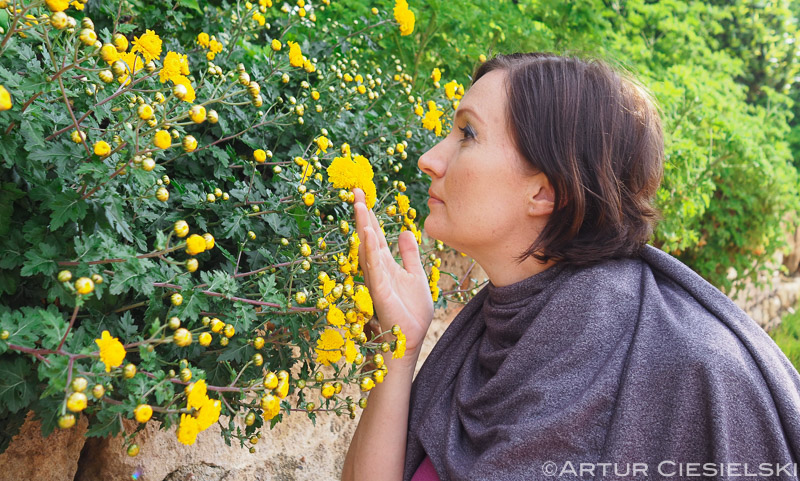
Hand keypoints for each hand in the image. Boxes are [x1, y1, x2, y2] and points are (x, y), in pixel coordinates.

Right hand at [352, 188, 433, 357]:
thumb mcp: (416, 275)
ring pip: (368, 250)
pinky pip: (375, 270)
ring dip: (364, 228)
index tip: (364, 195)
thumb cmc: (412, 311)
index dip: (371, 216)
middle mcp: (378, 270)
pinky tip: (367, 236)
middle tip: (356, 191)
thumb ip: (410, 255)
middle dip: (363, 215)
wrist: (411, 338)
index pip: (376, 235)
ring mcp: (377, 281)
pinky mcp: (380, 293)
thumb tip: (406, 231)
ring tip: (360, 206)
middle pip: (368, 237)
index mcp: (386, 264)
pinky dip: (370, 253)